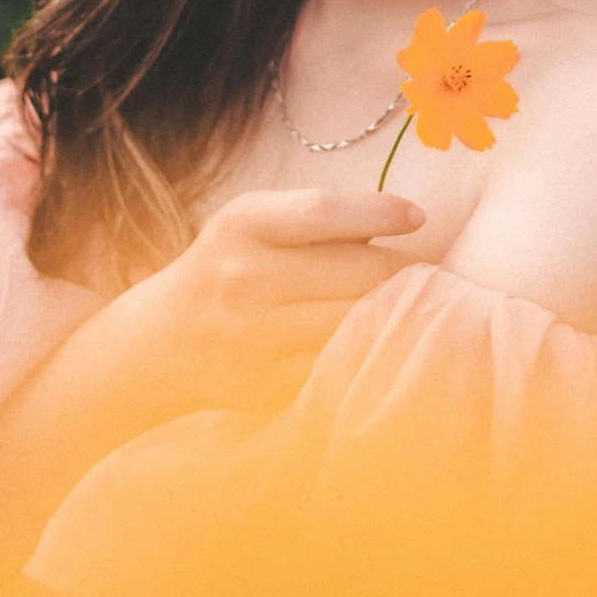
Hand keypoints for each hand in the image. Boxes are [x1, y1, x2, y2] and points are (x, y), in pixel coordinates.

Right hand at [151, 185, 424, 412]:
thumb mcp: (254, 220)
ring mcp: (255, 338)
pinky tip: (380, 344)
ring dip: (396, 315)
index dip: (382, 211)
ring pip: (356, 323)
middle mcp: (246, 279)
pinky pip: (339, 366)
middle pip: (357, 273)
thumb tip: (406, 220)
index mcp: (244, 225)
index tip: (417, 216)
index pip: (325, 212)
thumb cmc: (230, 265)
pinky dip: (367, 354)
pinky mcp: (266, 384)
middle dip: (406, 271)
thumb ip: (317, 215)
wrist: (165, 340)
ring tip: (415, 307)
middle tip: (432, 271)